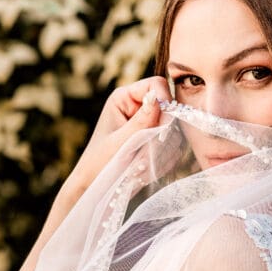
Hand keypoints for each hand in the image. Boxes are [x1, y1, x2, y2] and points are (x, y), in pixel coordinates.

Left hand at [66, 76, 172, 195]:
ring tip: (141, 165)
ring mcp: (151, 124)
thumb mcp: (119, 142)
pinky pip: (175, 146)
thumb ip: (140, 121)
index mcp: (125, 98)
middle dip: (163, 132)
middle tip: (146, 153)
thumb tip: (158, 98)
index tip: (163, 125)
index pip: (157, 85)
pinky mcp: (158, 140)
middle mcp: (140, 107)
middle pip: (170, 107)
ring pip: (175, 129)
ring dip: (162, 149)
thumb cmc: (100, 162)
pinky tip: (146, 170)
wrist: (96, 185)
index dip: (165, 101)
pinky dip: (164, 159)